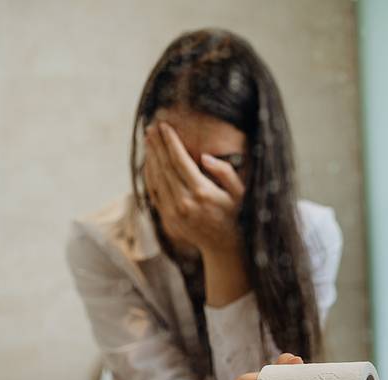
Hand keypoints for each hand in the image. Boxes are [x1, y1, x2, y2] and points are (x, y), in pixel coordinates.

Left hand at [143, 122, 245, 255]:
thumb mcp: (239, 192)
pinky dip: (149, 174)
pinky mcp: (166, 218)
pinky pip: (153, 192)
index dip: (170, 142)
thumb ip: (225, 172)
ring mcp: (172, 211)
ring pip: (156, 178)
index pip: (180, 160)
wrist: (223, 245)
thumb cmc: (235, 214)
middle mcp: (184, 202)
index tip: (164, 126)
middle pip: (165, 167)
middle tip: (151, 127)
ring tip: (148, 139)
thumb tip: (205, 157)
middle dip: (157, 145)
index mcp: (201, 192)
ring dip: (151, 157)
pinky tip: (149, 161)